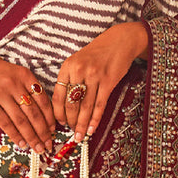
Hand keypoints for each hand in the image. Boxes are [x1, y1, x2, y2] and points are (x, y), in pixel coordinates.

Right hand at [0, 56, 55, 152]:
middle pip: (33, 113)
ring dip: (31, 137)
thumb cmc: (0, 75)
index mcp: (25, 76)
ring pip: (21, 121)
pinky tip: (22, 144)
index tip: (53, 131)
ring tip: (38, 148)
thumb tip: (45, 120)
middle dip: (43, 132)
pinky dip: (15, 135)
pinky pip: (6, 123)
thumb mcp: (18, 76)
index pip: (43, 100)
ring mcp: (1, 94)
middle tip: (48, 145)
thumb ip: (31, 92)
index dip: (49, 118)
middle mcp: (14, 84)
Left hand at [53, 22, 148, 141]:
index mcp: (68, 66)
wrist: (119, 41)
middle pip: (71, 103)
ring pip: (85, 107)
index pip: (58, 95)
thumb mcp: (78, 61)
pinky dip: (95, 119)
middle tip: (72, 133)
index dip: (58, 113)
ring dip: (82, 124)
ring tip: (80, 136)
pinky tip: (92, 129)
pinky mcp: (108, 81)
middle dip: (71, 122)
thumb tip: (66, 106)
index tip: (60, 123)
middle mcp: (79, 70)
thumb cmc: (98, 53)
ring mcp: (94, 76)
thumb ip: (71, 79)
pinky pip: (99, 105)